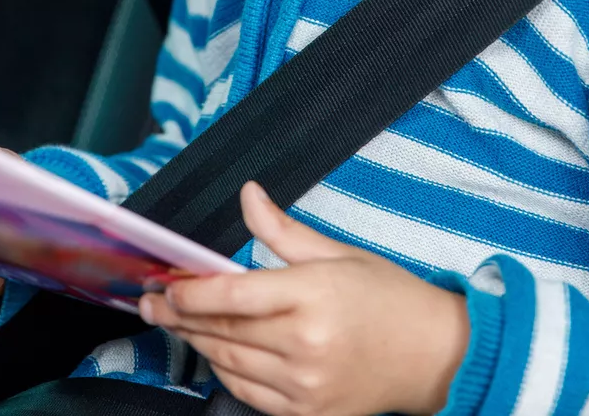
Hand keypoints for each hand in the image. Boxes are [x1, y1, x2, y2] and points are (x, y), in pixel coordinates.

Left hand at [139, 183, 468, 415]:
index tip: (164, 284)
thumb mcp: (339, 254)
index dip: (188, 293)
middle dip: (179, 317)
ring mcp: (306, 385)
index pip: (230, 295)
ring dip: (197, 343)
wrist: (436, 356)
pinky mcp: (308, 413)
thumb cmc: (390, 299)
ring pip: (229, 363)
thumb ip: (282, 231)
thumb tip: (248, 196)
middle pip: (222, 330)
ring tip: (176, 325)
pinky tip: (216, 353)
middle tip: (152, 303)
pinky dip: (226, 372)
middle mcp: (305, 344)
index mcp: (312, 296)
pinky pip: (249, 393)